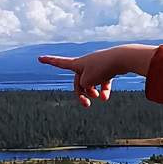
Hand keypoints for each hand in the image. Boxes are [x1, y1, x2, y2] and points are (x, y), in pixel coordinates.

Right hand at [38, 44, 155, 107]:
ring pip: (91, 82)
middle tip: (86, 104)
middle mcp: (86, 63)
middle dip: (82, 93)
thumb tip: (90, 86)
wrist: (123, 58)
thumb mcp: (87, 81)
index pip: (60, 63)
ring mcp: (97, 66)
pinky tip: (106, 97)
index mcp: (77, 64)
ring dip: (93, 92)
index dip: (49, 61)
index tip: (39, 58)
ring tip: (100, 98)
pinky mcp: (107, 69)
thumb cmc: (103, 68)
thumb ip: (84, 85)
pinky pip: (102, 81)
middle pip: (79, 81)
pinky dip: (103, 90)